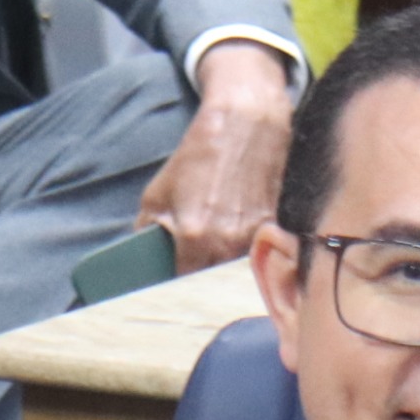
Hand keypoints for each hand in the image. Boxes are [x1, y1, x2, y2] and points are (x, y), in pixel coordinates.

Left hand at [137, 40, 297, 270]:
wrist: (245, 127)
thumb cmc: (198, 157)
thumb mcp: (157, 194)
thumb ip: (149, 231)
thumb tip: (146, 260)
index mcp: (194, 236)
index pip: (182, 285)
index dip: (176, 290)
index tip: (172, 292)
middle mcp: (227, 244)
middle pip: (212, 286)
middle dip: (202, 287)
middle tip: (193, 286)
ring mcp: (254, 240)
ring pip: (237, 276)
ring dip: (226, 277)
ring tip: (216, 269)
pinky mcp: (273, 231)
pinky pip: (258, 258)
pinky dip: (248, 259)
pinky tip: (240, 251)